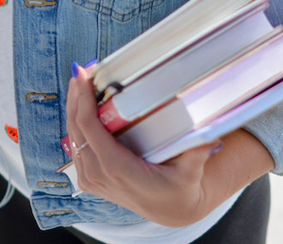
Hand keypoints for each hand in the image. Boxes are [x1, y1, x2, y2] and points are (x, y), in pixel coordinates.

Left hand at [65, 63, 221, 226]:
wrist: (171, 210)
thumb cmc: (180, 188)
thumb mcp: (191, 172)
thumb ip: (197, 153)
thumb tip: (210, 135)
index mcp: (117, 169)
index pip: (90, 129)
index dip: (83, 100)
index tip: (83, 75)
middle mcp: (99, 175)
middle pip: (76, 129)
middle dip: (76, 97)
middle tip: (81, 70)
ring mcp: (92, 179)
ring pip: (72, 137)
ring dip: (73, 108)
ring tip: (80, 82)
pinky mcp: (90, 179)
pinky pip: (76, 147)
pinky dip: (76, 124)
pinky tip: (81, 106)